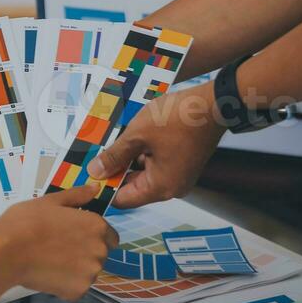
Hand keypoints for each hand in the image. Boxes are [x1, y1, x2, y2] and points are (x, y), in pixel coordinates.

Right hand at [0, 186, 118, 302]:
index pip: (110, 236)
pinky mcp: (78, 292)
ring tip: (50, 261)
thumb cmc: (25, 222)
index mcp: (96, 226)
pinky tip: (47, 274)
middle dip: (83, 252)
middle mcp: (100, 250)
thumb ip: (76, 196)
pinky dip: (65, 284)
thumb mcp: (50, 201)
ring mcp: (90, 273)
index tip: (73, 237)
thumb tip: (95, 189)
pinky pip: (76, 287)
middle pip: (99, 254)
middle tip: (57, 248)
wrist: (5, 254)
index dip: (92, 236)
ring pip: (87, 272)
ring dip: (75, 269)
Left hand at [87, 81, 225, 208]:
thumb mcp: (137, 135)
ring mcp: (179, 176)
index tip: (88, 174)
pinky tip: (132, 137)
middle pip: (133, 187)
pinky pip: (155, 164)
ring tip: (113, 142)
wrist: (213, 103)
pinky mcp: (183, 163)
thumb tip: (95, 172)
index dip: (104, 188)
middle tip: (96, 154)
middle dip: (114, 171)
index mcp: (161, 187)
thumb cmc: (178, 119)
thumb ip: (114, 156)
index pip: (123, 199)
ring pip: (143, 174)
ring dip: (128, 160)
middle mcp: (172, 187)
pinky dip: (142, 153)